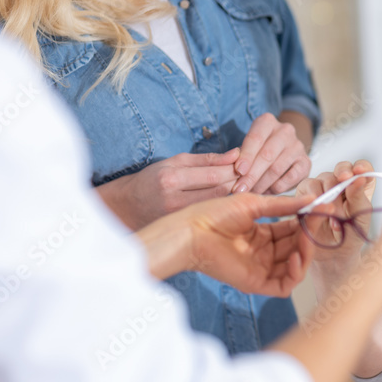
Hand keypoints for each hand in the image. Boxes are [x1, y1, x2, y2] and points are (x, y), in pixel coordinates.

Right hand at [96, 149, 240, 229]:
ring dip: (235, 196)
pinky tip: (234, 203)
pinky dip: (224, 208)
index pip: (212, 174)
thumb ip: (207, 159)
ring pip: (217, 205)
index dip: (234, 169)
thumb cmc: (153, 179)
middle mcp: (174, 199)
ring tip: (246, 188)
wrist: (128, 207)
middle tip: (252, 176)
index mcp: (171, 178)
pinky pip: (210, 215)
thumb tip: (236, 153)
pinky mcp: (182, 227)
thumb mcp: (175, 162)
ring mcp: (178, 217)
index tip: (247, 164)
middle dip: (238, 182)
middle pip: (218, 191)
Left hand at [140, 192, 323, 297]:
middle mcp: (265, 253)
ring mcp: (262, 269)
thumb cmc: (214, 215)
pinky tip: (296, 258)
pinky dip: (296, 274)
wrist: (192, 231)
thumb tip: (311, 200)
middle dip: (310, 234)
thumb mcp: (254, 204)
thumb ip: (284, 205)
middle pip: (298, 247)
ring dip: (306, 252)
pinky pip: (284, 285)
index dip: (309, 220)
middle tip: (319, 220)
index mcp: (263, 234)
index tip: (323, 208)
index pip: (294, 229)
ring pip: (296, 266)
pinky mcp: (256, 283)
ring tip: (306, 238)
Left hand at [233, 113, 311, 194]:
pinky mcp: (306, 162)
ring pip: (278, 167)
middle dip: (252, 174)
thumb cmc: (257, 151)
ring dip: (262, 184)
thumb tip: (233, 174)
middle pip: (267, 154)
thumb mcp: (246, 148)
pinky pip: (292, 177)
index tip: (238, 171)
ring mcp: (298, 146)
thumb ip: (239, 158)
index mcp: (267, 121)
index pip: (255, 138)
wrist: (282, 151)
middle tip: (240, 189)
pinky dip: (278, 187)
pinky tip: (268, 191)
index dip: (246, 156)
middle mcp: (285, 130)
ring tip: (251, 193)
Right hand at [296, 160, 376, 272]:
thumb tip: (360, 178)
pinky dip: (313, 202)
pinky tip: (317, 215)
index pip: (363, 167)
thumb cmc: (350, 236)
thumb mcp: (360, 218)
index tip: (360, 173)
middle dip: (342, 181)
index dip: (361, 167)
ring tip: (333, 219)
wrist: (332, 255)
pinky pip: (306, 190)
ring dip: (328, 197)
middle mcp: (340, 182)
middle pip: (341, 169)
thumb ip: (359, 197)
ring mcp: (322, 186)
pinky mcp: (305, 195)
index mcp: (359, 185)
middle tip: (343, 195)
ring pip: (322, 179)